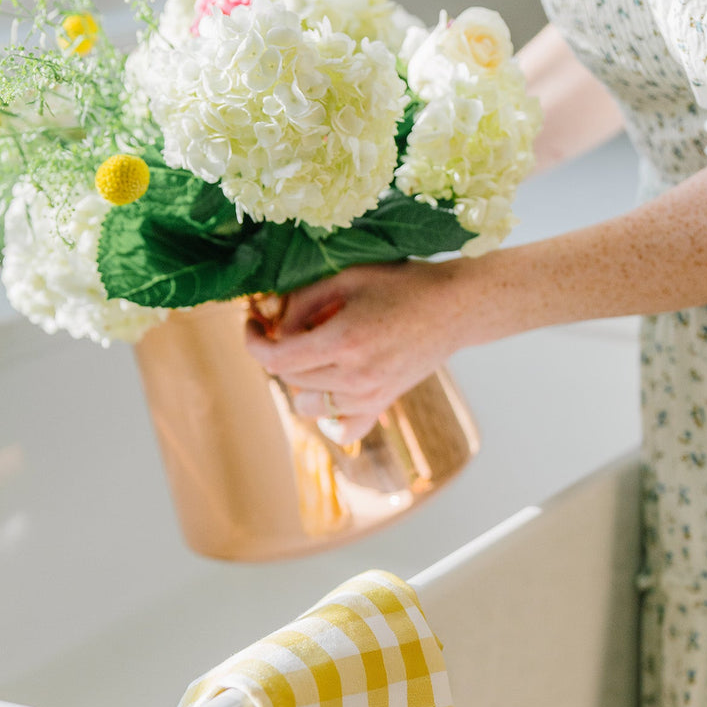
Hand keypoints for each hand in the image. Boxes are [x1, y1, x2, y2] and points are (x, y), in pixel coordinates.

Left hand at [245, 260, 468, 443]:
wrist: (454, 308)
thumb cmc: (402, 285)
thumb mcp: (348, 277)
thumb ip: (303, 301)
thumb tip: (275, 326)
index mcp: (343, 341)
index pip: (277, 360)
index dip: (254, 342)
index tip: (253, 325)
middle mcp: (354, 377)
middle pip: (290, 381)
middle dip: (279, 354)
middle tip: (289, 328)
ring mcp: (370, 397)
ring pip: (309, 406)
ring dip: (301, 381)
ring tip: (315, 354)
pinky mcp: (382, 405)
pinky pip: (342, 429)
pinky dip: (329, 418)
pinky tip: (330, 395)